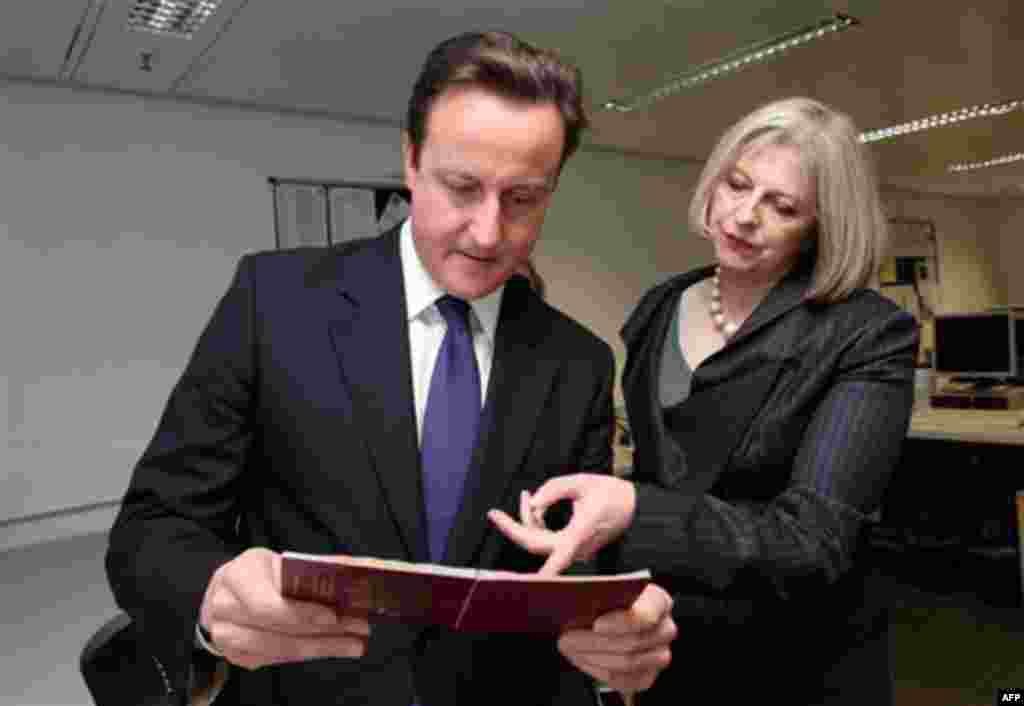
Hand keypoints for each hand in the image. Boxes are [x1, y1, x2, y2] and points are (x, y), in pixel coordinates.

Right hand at [198, 547, 370, 669]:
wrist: (226, 592)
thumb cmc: (260, 574)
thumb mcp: (281, 561)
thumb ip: (315, 567)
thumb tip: (360, 570)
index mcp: (236, 576)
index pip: (267, 604)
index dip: (300, 613)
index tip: (332, 616)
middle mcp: (224, 608)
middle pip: (279, 630)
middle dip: (324, 632)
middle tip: (358, 629)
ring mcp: (226, 637)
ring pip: (280, 649)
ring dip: (322, 647)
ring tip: (354, 644)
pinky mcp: (236, 656)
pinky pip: (277, 659)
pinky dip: (308, 653)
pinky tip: (332, 647)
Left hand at [487, 474, 635, 574]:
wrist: (636, 508)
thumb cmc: (612, 494)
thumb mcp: (582, 482)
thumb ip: (555, 488)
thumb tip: (533, 503)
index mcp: (577, 535)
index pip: (544, 551)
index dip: (521, 544)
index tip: (499, 544)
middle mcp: (574, 549)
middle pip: (533, 543)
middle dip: (514, 526)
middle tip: (494, 513)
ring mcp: (573, 550)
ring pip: (539, 540)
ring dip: (527, 520)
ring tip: (526, 494)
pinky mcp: (573, 547)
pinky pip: (547, 539)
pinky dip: (537, 522)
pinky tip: (536, 504)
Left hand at [559, 583, 675, 696]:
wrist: (611, 615)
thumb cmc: (604, 597)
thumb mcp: (596, 579)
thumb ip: (583, 577)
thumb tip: (560, 580)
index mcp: (658, 600)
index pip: (646, 615)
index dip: (621, 622)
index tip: (595, 624)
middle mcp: (665, 628)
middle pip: (634, 642)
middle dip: (596, 642)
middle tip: (566, 637)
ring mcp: (659, 655)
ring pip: (627, 664)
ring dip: (593, 656)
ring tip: (568, 646)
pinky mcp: (647, 676)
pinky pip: (624, 682)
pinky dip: (598, 671)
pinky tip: (580, 658)